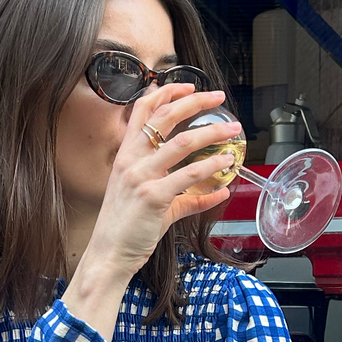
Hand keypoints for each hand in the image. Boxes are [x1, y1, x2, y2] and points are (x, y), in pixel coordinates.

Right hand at [86, 81, 240, 276]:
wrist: (109, 255)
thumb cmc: (126, 228)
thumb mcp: (154, 204)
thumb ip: (186, 195)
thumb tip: (217, 190)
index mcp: (126, 155)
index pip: (143, 111)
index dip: (165, 93)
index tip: (188, 86)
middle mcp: (131, 161)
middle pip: (165, 117)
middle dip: (194, 101)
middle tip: (217, 97)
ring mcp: (141, 177)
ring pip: (182, 142)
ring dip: (212, 131)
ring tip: (232, 129)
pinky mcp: (154, 197)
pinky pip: (188, 175)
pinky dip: (211, 165)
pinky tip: (225, 162)